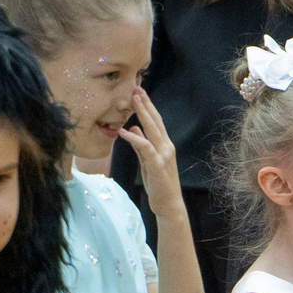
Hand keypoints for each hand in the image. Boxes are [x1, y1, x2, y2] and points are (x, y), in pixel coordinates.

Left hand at [114, 86, 186, 215]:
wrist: (168, 203)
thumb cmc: (158, 184)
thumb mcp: (147, 161)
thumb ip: (141, 145)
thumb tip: (133, 128)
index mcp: (164, 145)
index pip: (156, 122)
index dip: (147, 107)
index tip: (139, 92)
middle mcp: (166, 147)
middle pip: (156, 121)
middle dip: (146, 104)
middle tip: (137, 88)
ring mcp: (163, 155)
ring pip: (153, 130)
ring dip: (143, 114)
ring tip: (133, 101)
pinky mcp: (157, 165)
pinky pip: (146, 148)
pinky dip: (135, 139)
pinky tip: (124, 131)